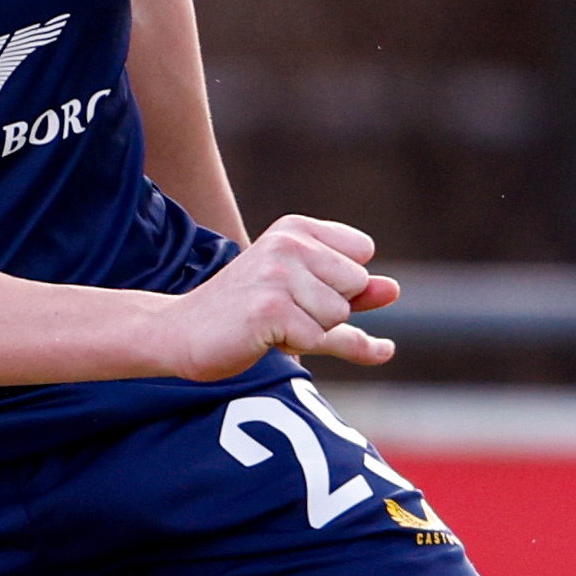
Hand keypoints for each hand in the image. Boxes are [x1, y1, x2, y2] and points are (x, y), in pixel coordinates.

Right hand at [150, 214, 398, 379]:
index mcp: (296, 228)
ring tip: (269, 324)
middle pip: (355, 286)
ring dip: (308, 331)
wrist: (180, 333)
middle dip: (326, 311)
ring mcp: (279, 273)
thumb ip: (352, 294)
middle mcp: (289, 242)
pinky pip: (317, 338)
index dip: (339, 284)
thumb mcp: (303, 297)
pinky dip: (295, 347)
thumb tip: (394, 291)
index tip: (296, 289)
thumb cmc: (243, 315)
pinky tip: (262, 336)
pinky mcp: (270, 308)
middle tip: (279, 311)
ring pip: (337, 315)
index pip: (361, 254)